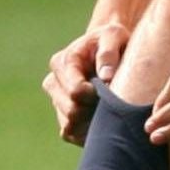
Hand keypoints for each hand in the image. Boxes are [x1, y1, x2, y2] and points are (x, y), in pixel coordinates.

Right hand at [42, 21, 131, 144]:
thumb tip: (106, 77)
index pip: (75, 91)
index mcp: (63, 62)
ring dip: (92, 121)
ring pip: (69, 124)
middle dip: (95, 109)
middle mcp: (53, 82)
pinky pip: (70, 133)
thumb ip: (108, 52)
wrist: (108, 48)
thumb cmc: (112, 40)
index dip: (96, 96)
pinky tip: (104, 121)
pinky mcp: (62, 115)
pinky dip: (87, 132)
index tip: (112, 89)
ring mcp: (56, 100)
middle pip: (71, 111)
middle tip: (115, 102)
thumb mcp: (114, 36)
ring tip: (110, 109)